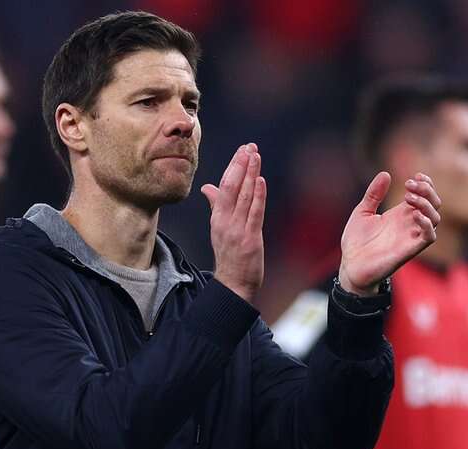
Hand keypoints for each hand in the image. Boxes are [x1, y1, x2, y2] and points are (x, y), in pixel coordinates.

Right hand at [201, 143, 266, 301]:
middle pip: (231, 187)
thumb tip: (208, 187)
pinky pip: (254, 213)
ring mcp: (237, 230)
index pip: (223, 186)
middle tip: (249, 146)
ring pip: (242, 196)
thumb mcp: (219, 228)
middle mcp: (224, 221)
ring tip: (255, 155)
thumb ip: (216, 206)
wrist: (233, 283)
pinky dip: (257, 196)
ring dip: (250, 174)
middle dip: (240, 165)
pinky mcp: (250, 238)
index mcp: (217, 218)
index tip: (242, 150)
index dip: (233, 166)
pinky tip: (259, 180)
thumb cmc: (229, 256)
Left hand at [338, 172, 441, 294]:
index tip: (416, 175)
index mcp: (400, 214)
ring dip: (426, 204)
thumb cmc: (356, 242)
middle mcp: (409, 224)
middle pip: (433, 204)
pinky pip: (429, 237)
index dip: (426, 184)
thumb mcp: (362, 212)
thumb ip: (373, 194)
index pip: (424, 196)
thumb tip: (385, 173)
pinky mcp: (410, 250)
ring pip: (435, 218)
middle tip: (409, 184)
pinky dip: (427, 224)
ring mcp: (411, 237)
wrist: (350, 266)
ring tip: (408, 197)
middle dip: (427, 191)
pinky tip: (415, 215)